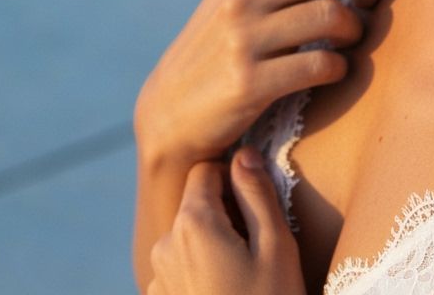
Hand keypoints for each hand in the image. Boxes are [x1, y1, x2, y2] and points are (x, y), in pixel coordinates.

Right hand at [135, 0, 396, 168]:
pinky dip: (341, 67)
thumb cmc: (221, 50)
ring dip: (358, 28)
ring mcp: (243, 37)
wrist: (170, 113)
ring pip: (332, 15)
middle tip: (380, 0)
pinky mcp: (248, 81)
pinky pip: (319, 65)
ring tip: (354, 40)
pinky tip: (338, 71)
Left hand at [148, 147, 306, 294]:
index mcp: (193, 224)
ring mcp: (158, 278)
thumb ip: (256, 192)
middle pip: (198, 204)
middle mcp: (165, 245)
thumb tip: (244, 153)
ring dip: (215, 242)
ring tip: (244, 274)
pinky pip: (182, 266)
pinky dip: (203, 268)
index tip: (256, 202)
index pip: (207, 169)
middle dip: (227, 213)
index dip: (234, 177)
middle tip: (257, 245)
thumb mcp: (276, 245)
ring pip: (191, 235)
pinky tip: (228, 292)